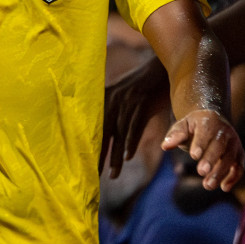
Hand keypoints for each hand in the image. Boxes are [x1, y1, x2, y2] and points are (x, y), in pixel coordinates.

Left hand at [101, 58, 169, 176]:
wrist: (160, 69)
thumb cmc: (141, 85)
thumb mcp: (121, 93)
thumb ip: (110, 108)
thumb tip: (99, 128)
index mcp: (105, 99)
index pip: (94, 128)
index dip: (90, 147)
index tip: (85, 165)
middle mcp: (113, 100)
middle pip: (104, 134)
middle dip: (99, 156)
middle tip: (93, 175)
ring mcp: (128, 102)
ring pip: (119, 135)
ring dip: (116, 156)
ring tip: (112, 174)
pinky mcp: (142, 104)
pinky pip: (135, 127)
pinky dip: (131, 143)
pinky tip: (128, 157)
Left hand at [162, 109, 244, 191]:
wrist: (215, 119)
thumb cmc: (195, 126)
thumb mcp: (183, 125)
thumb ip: (176, 135)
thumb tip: (165, 146)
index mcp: (209, 122)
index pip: (205, 133)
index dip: (200, 144)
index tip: (194, 155)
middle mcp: (224, 132)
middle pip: (219, 146)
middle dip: (211, 159)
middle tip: (201, 172)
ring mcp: (234, 143)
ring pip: (230, 158)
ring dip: (220, 172)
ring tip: (208, 185)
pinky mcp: (239, 154)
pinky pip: (239, 166)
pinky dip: (234, 177)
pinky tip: (224, 188)